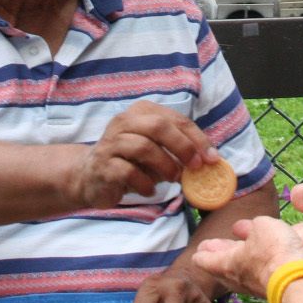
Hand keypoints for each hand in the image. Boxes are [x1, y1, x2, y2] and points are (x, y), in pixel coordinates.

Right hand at [74, 100, 216, 207]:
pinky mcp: (103, 165)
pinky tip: (150, 190)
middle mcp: (124, 122)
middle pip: (159, 126)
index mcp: (141, 112)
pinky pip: (129, 172)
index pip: (175, 119)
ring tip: (173, 179)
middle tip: (195, 166)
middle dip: (182, 146)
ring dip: (165, 166)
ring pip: (144, 147)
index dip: (197, 138)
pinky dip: (145, 183)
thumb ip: (178, 149)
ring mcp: (111, 142)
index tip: (212, 158)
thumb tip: (210, 160)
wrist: (89, 177)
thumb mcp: (156, 150)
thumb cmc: (130, 161)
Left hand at [192, 216, 302, 299]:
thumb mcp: (261, 226)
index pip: (205, 261)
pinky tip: (258, 259)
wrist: (296, 280)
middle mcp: (235, 279)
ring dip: (235, 261)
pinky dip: (252, 266)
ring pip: (238, 272)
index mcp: (226, 263)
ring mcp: (252, 287)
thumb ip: (250, 227)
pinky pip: (254, 276)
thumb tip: (242, 229)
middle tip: (210, 248)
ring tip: (236, 250)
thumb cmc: (273, 249)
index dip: (201, 254)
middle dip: (216, 256)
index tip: (198, 250)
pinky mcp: (268, 290)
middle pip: (220, 268)